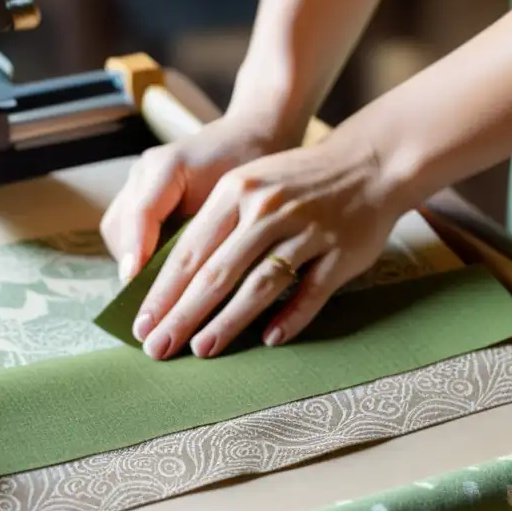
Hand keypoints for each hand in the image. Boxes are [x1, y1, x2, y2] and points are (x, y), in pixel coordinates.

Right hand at [100, 115, 289, 282]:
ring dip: (131, 259)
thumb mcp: (239, 193)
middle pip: (119, 224)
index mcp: (168, 165)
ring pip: (117, 228)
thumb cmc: (250, 161)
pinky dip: (137, 252)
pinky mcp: (141, 193)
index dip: (137, 248)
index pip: (142, 212)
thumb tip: (202, 276)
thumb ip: (215, 225)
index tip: (133, 280)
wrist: (249, 135)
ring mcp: (139, 180)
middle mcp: (145, 171)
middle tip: (150, 297)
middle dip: (130, 262)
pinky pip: (126, 227)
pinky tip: (158, 274)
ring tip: (154, 290)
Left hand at [131, 136, 405, 359]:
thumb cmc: (297, 181)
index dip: (162, 292)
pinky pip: (310, 290)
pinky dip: (291, 316)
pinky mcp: (339, 250)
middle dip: (183, 314)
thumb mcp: (249, 184)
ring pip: (259, 284)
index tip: (143, 324)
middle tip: (158, 347)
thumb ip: (215, 225)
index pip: (189, 251)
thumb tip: (173, 280)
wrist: (368, 161)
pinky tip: (270, 339)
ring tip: (202, 349)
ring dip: (228, 321)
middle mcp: (267, 210)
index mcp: (236, 192)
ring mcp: (305, 230)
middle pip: (216, 272)